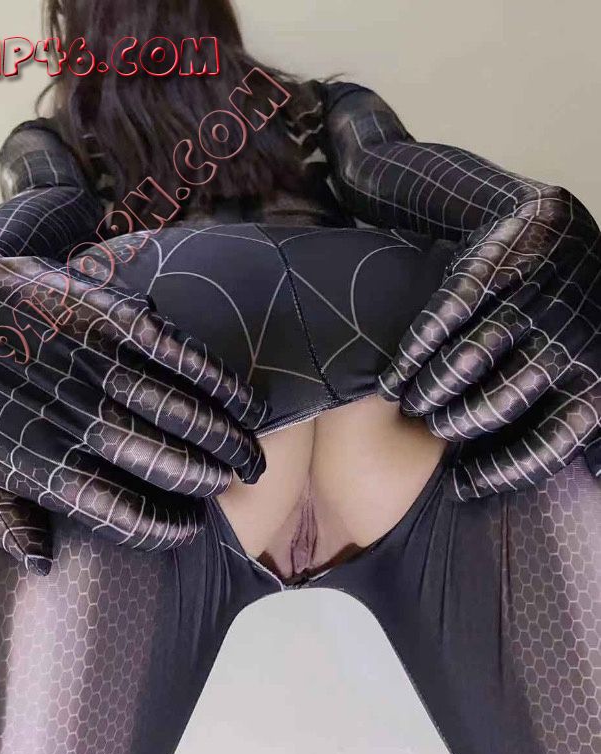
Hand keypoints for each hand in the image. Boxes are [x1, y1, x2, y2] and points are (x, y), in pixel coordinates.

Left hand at [0, 240, 266, 567]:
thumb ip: (4, 519)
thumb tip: (43, 563)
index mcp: (41, 461)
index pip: (119, 511)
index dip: (165, 526)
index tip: (192, 528)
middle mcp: (72, 415)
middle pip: (161, 461)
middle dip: (208, 478)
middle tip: (233, 482)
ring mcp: (93, 364)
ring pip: (179, 409)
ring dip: (226, 435)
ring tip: (250, 452)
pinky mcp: (110, 319)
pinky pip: (179, 356)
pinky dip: (220, 381)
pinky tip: (245, 403)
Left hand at [322, 82, 600, 498]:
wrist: (559, 249)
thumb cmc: (477, 221)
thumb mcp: (443, 184)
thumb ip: (393, 161)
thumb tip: (336, 115)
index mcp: (525, 224)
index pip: (462, 295)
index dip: (419, 344)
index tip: (388, 377)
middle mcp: (561, 276)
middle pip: (482, 352)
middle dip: (434, 389)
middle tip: (408, 402)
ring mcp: (583, 333)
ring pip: (510, 396)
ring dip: (464, 420)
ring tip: (436, 426)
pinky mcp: (600, 385)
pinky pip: (553, 440)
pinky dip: (509, 466)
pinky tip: (469, 481)